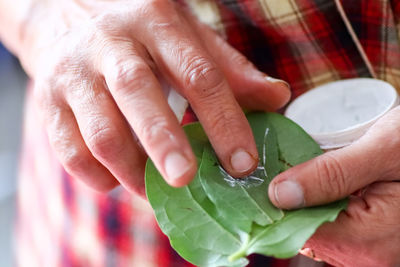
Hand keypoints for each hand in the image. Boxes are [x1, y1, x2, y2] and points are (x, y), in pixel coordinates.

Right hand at [31, 0, 289, 194]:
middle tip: (186, 180)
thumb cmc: (135, 26)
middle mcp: (111, 43)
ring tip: (154, 188)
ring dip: (130, 170)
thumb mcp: (184, 33)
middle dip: (164, 144)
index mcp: (156, 22)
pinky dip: (96, 175)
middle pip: (139, 94)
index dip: (223, 120)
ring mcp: (74, 72)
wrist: (59, 8)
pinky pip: (68, 149)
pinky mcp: (47, 100)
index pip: (198, 73)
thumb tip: (278, 97)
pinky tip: (117, 179)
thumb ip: (228, 67)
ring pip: (100, 130)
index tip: (242, 163)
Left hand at [268, 106, 399, 265]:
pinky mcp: (374, 242)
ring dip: (306, 201)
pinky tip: (321, 183)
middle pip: (307, 233)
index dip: (277, 207)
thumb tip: (280, 194)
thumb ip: (331, 174)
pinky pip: (335, 227)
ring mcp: (373, 252)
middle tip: (281, 168)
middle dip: (290, 201)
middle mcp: (370, 257)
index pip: (300, 232)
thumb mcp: (381, 150)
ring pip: (318, 230)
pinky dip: (323, 205)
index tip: (263, 179)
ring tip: (302, 171)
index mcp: (371, 241)